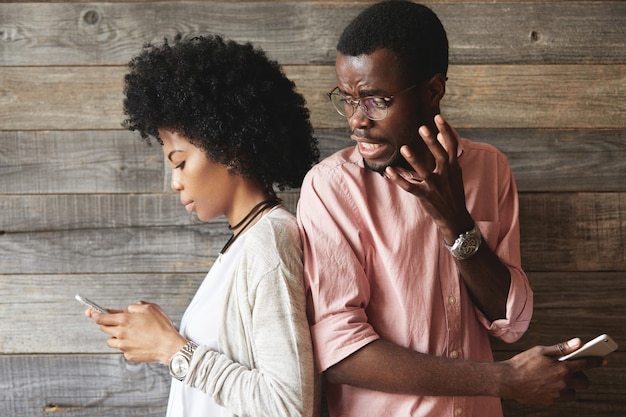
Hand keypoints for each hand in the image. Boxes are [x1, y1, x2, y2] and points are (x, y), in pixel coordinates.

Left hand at [88, 301, 186, 363]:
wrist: (169, 346)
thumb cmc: (161, 326)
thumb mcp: (150, 308)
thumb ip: (135, 306)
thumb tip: (128, 309)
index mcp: (124, 320)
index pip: (101, 317)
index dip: (94, 314)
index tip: (90, 312)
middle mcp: (121, 333)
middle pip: (104, 328)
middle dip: (107, 324)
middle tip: (117, 322)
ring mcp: (124, 346)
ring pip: (111, 341)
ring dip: (116, 336)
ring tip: (131, 333)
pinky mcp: (129, 355)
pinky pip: (123, 349)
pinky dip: (127, 345)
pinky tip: (139, 342)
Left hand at [384, 114, 472, 241]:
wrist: (456, 218)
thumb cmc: (453, 192)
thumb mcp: (455, 173)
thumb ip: (447, 154)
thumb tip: (441, 135)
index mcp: (453, 167)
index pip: (452, 145)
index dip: (446, 130)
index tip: (438, 117)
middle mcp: (445, 175)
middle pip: (439, 155)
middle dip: (431, 142)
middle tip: (422, 128)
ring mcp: (435, 186)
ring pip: (424, 171)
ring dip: (414, 160)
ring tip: (404, 148)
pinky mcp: (425, 196)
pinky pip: (410, 187)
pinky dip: (398, 179)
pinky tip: (389, 171)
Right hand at [500, 338, 605, 405]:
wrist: (507, 381)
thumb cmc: (522, 363)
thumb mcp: (540, 351)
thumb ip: (561, 348)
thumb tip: (578, 343)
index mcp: (562, 368)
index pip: (585, 364)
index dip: (595, 361)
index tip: (602, 360)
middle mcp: (562, 383)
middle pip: (583, 382)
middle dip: (581, 377)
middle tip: (571, 371)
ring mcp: (557, 394)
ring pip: (573, 392)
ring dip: (569, 386)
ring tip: (555, 378)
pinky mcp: (550, 401)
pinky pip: (560, 397)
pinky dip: (557, 391)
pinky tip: (544, 384)